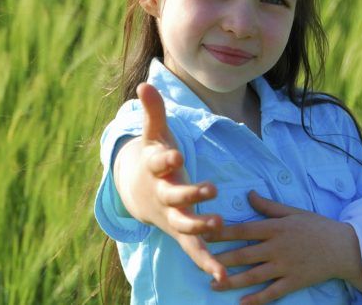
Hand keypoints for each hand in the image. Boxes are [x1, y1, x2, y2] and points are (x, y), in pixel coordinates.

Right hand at [114, 83, 226, 283]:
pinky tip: (223, 277)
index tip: (174, 155)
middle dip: (189, 194)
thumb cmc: (154, 157)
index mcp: (155, 168)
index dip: (166, 159)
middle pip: (173, 195)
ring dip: (200, 226)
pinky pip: (194, 249)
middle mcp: (162, 193)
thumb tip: (144, 84)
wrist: (139, 193)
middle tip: (209, 189)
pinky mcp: (181, 231)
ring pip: (184, 224)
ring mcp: (171, 214)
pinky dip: (206, 263)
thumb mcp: (154, 134)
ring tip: (219, 226)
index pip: (159, 162)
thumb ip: (153, 111)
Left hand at [207, 191, 361, 304]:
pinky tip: (241, 302)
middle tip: (201, 262)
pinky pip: (273, 292)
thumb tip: (248, 193)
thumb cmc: (317, 227)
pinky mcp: (294, 282)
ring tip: (213, 284)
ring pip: (254, 276)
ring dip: (232, 280)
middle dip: (221, 259)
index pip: (243, 230)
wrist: (346, 248)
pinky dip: (257, 299)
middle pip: (244, 254)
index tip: (204, 235)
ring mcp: (285, 267)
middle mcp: (277, 248)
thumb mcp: (293, 211)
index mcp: (275, 228)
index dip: (222, 233)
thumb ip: (268, 206)